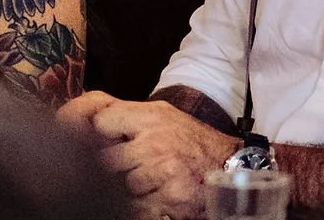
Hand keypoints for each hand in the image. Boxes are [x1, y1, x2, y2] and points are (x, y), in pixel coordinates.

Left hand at [59, 93, 229, 215]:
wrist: (229, 165)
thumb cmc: (192, 140)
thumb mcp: (163, 115)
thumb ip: (130, 117)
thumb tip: (93, 121)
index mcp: (150, 116)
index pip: (102, 121)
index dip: (97, 133)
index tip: (100, 141)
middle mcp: (155, 142)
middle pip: (107, 159)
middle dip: (112, 166)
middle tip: (123, 167)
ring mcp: (162, 171)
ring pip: (123, 186)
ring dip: (129, 188)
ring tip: (145, 181)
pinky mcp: (171, 197)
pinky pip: (139, 207)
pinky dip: (141, 205)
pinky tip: (153, 195)